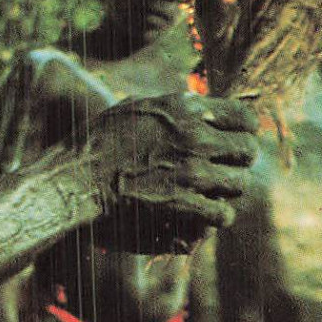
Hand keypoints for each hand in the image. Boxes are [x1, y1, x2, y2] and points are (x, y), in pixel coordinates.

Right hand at [87, 93, 257, 252]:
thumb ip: (171, 108)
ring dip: (225, 192)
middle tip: (223, 172)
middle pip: (247, 152)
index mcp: (183, 108)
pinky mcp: (185, 203)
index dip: (244, 132)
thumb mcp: (134, 109)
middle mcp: (194, 136)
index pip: (243, 117)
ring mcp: (192, 171)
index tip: (236, 142)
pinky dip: (214, 218)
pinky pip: (223, 214)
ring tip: (209, 195)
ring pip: (239, 185)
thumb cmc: (96, 144)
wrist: (74, 179)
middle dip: (237, 164)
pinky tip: (201, 216)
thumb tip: (196, 103)